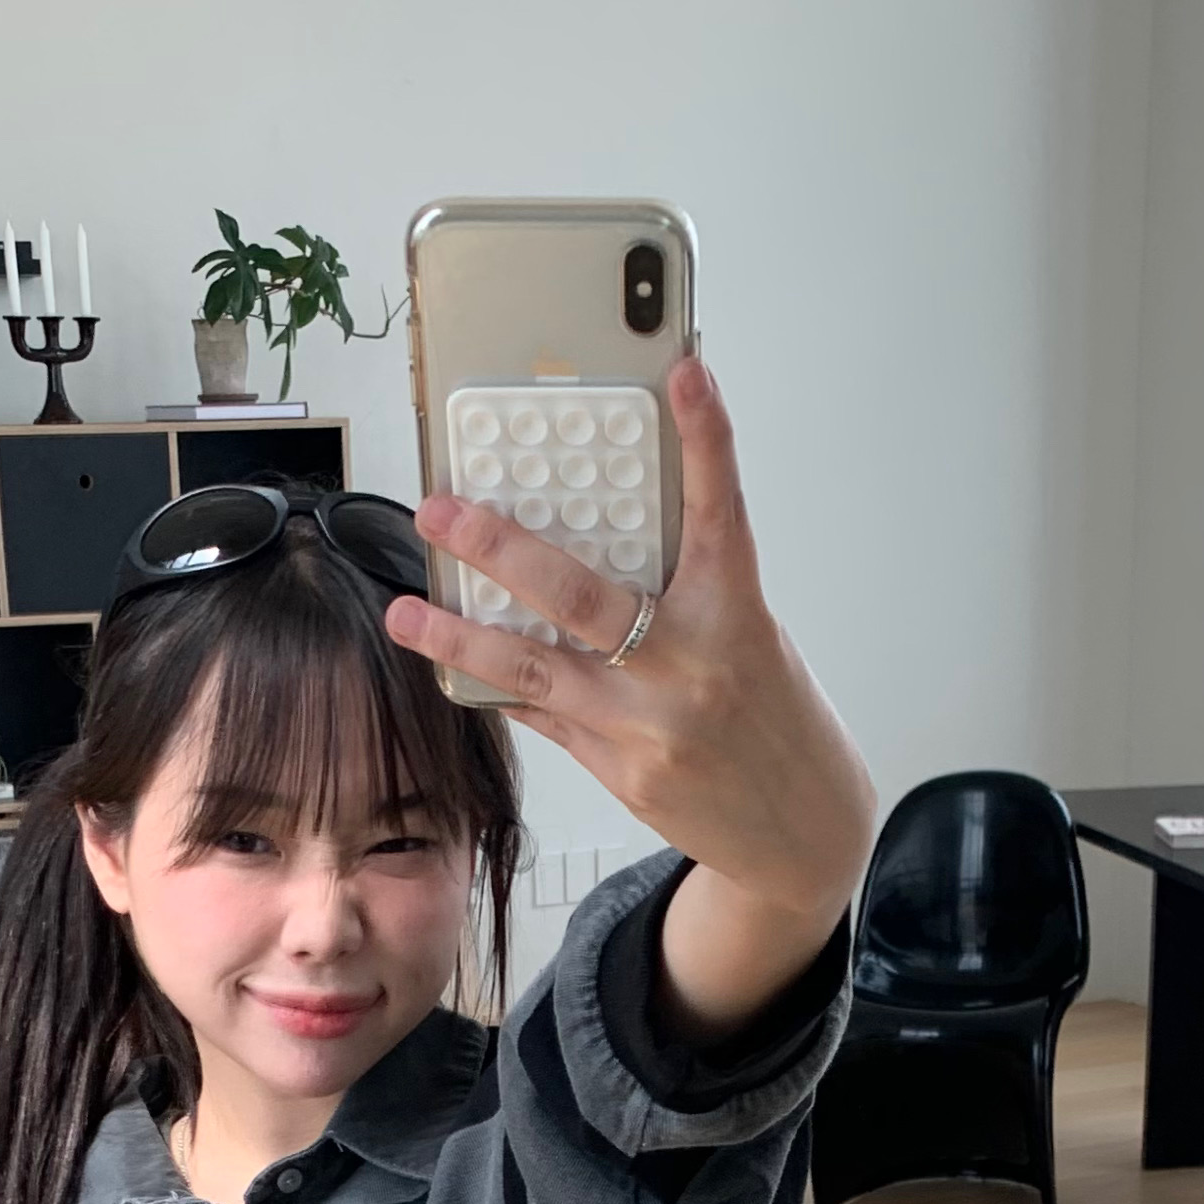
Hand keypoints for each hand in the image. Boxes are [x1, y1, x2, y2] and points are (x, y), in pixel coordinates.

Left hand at [388, 355, 875, 1033]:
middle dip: (501, 546)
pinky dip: (499, 685)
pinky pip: (544, 717)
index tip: (683, 371)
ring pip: (535, 669)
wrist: (799, 832)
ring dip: (460, 635)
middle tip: (442, 511)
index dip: (705, 438)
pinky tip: (451, 665)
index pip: (719, 511)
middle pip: (579, 595)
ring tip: (405, 612)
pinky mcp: (621, 772)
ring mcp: (647, 726)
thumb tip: (603, 538)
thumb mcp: (749, 639)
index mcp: (736, 616)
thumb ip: (685, 594)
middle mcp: (688, 667)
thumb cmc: (773, 720)